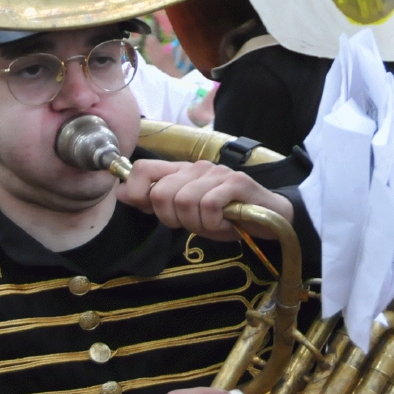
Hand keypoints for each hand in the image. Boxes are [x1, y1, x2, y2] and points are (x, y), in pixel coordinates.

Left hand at [115, 160, 293, 239]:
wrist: (272, 218)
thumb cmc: (228, 217)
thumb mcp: (188, 214)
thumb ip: (157, 201)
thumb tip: (121, 193)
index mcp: (182, 172)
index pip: (142, 169)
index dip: (137, 193)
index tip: (150, 211)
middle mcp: (198, 168)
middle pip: (161, 192)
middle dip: (172, 218)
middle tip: (192, 225)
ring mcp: (217, 174)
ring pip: (184, 201)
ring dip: (197, 224)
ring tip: (213, 225)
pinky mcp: (236, 183)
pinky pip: (209, 205)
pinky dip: (214, 223)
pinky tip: (225, 225)